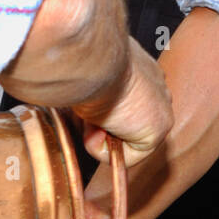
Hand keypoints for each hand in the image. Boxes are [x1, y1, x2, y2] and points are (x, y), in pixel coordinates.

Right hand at [0, 0, 171, 165]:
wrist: (88, 60)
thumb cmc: (77, 61)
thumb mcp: (79, 79)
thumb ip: (82, 93)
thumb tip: (58, 100)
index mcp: (138, 69)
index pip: (126, 104)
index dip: (100, 117)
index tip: (83, 114)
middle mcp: (155, 85)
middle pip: (127, 126)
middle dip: (101, 129)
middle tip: (84, 115)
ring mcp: (160, 106)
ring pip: (124, 142)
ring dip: (98, 136)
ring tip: (88, 115)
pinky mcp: (158, 129)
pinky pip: (126, 158)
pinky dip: (103, 149)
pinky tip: (96, 126)